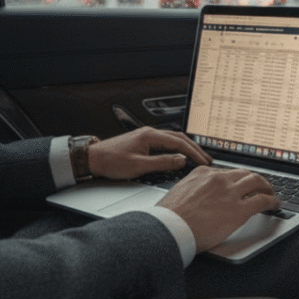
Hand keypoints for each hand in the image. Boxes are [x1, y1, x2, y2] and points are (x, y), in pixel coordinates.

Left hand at [86, 127, 212, 180]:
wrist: (93, 158)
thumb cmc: (111, 161)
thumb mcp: (138, 166)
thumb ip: (162, 163)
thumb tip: (180, 160)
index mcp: (150, 136)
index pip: (179, 142)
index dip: (193, 152)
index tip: (203, 161)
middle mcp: (149, 133)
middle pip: (179, 138)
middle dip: (194, 148)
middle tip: (206, 159)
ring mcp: (146, 136)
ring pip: (173, 139)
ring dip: (186, 148)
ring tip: (197, 157)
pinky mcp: (143, 142)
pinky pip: (165, 143)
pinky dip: (176, 148)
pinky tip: (180, 155)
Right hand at [157, 166, 280, 251]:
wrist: (169, 229)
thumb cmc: (168, 219)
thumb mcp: (178, 195)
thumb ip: (191, 192)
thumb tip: (196, 200)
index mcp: (202, 174)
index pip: (226, 172)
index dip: (237, 179)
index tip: (240, 184)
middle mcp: (218, 179)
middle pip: (244, 174)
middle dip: (255, 180)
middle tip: (260, 187)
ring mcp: (230, 193)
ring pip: (257, 182)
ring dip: (267, 188)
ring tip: (271, 194)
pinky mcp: (239, 210)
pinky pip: (263, 200)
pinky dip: (272, 201)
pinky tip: (275, 205)